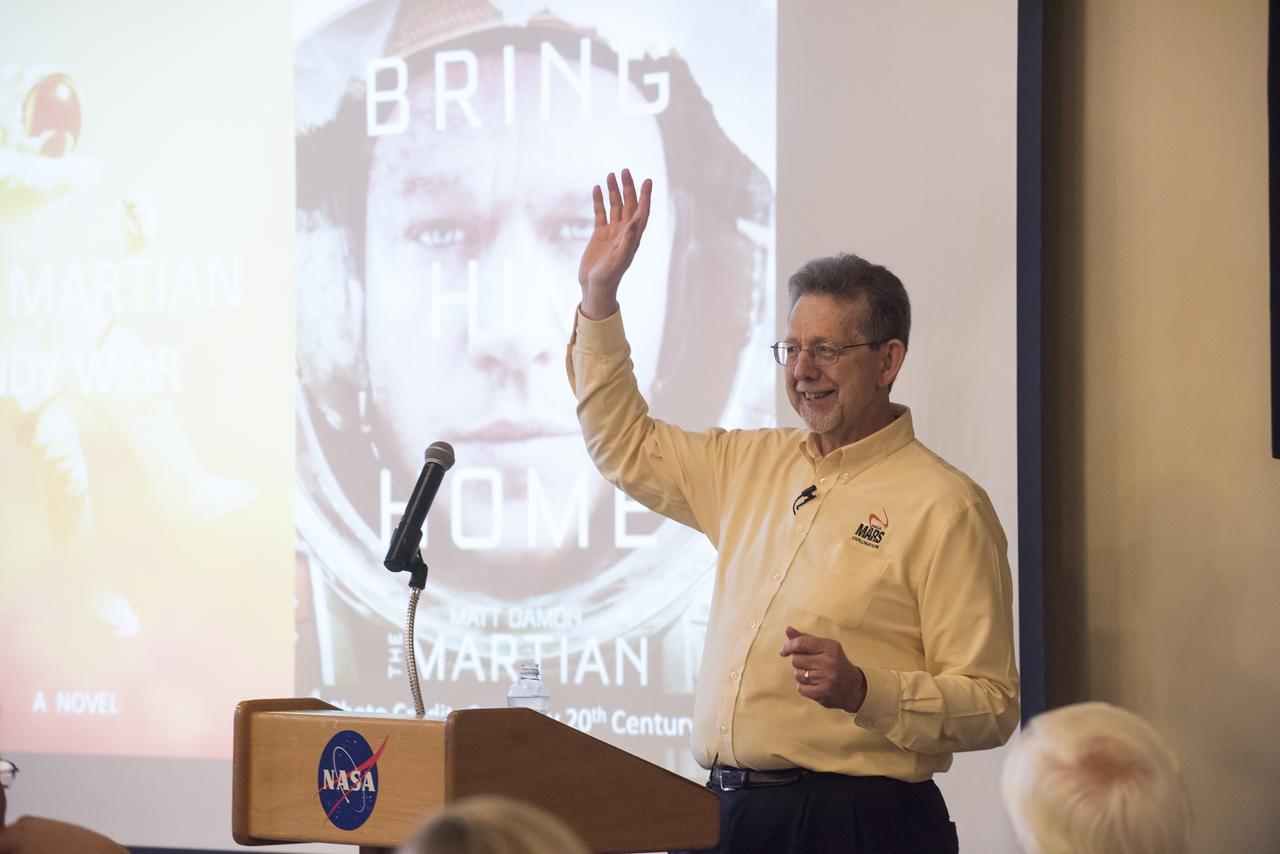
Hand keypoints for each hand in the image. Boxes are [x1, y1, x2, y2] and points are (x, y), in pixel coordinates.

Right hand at [577, 169, 651, 319]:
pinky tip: (596, 189)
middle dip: (628, 188)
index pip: (642, 212)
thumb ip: (628, 240)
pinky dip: (599, 201)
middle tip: (625, 171)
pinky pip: (601, 213)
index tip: (647, 181)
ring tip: (610, 175)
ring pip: (615, 206)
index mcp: (633, 237)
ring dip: (613, 191)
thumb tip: (636, 222)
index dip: (645, 197)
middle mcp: (625, 232)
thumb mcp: (619, 258)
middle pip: (629, 205)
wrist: (595, 285)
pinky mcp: (600, 234)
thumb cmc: (609, 275)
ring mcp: (612, 232)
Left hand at [779, 625, 867, 713]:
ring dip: (801, 675)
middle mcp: (829, 661)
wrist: (853, 687)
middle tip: (810, 665)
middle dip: (798, 662)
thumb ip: (805, 638)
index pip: (801, 643)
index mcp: (830, 646)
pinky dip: (804, 687)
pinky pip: (800, 688)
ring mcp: (827, 677)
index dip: (788, 646)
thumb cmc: (835, 663)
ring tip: (814, 675)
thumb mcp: (824, 647)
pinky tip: (814, 685)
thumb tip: (788, 629)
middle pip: (796, 659)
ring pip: (797, 674)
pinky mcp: (823, 692)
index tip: (784, 651)